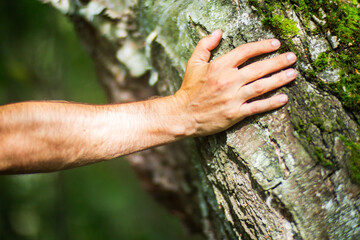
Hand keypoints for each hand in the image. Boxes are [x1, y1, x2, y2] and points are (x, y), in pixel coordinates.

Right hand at [174, 29, 296, 135]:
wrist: (183, 115)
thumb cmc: (189, 89)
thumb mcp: (193, 63)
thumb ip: (205, 45)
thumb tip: (218, 32)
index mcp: (219, 66)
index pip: (245, 51)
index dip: (262, 46)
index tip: (275, 44)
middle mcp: (228, 80)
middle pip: (258, 68)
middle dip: (278, 61)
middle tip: (292, 58)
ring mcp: (232, 98)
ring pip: (261, 86)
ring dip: (279, 79)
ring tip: (293, 74)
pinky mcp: (234, 113)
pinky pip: (257, 107)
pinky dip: (271, 103)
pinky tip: (284, 98)